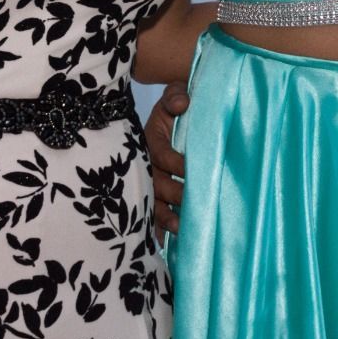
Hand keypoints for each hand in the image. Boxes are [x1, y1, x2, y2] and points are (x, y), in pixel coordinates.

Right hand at [146, 82, 189, 234]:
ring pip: (151, 202)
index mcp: (150, 140)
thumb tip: (182, 103)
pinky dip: (158, 229)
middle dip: (174, 194)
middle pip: (156, 183)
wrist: (172, 114)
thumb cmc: (175, 107)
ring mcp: (146, 181)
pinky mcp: (151, 194)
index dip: (176, 163)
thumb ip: (176, 97)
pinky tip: (166, 243)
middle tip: (193, 202)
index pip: (161, 154)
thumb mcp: (174, 95)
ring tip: (180, 228)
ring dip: (165, 217)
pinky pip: (150, 214)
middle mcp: (145, 163)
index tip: (192, 170)